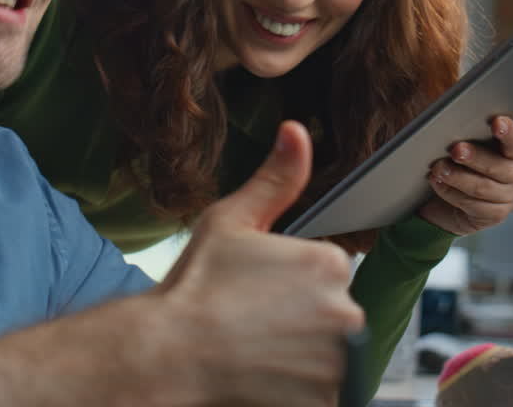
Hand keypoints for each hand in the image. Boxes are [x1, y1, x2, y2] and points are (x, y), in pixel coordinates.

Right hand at [0, 121, 364, 406]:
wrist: (168, 352)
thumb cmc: (195, 287)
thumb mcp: (230, 221)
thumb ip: (275, 179)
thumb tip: (297, 132)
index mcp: (328, 262)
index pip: (327, 272)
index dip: (290, 283)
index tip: (257, 293)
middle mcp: (345, 312)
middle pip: (334, 314)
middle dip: (301, 319)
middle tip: (254, 322)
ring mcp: (338, 362)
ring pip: (331, 353)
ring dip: (302, 353)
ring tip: (257, 349)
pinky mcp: (327, 399)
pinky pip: (325, 389)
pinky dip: (299, 385)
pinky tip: (264, 373)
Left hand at [417, 115, 512, 235]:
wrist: (451, 202)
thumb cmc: (460, 166)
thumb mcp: (464, 146)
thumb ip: (463, 133)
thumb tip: (444, 121)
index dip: (508, 130)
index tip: (496, 122)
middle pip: (497, 165)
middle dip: (474, 157)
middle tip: (456, 150)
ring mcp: (510, 197)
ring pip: (482, 187)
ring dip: (457, 177)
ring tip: (437, 169)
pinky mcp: (496, 215)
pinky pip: (473, 205)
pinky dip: (451, 193)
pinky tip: (437, 183)